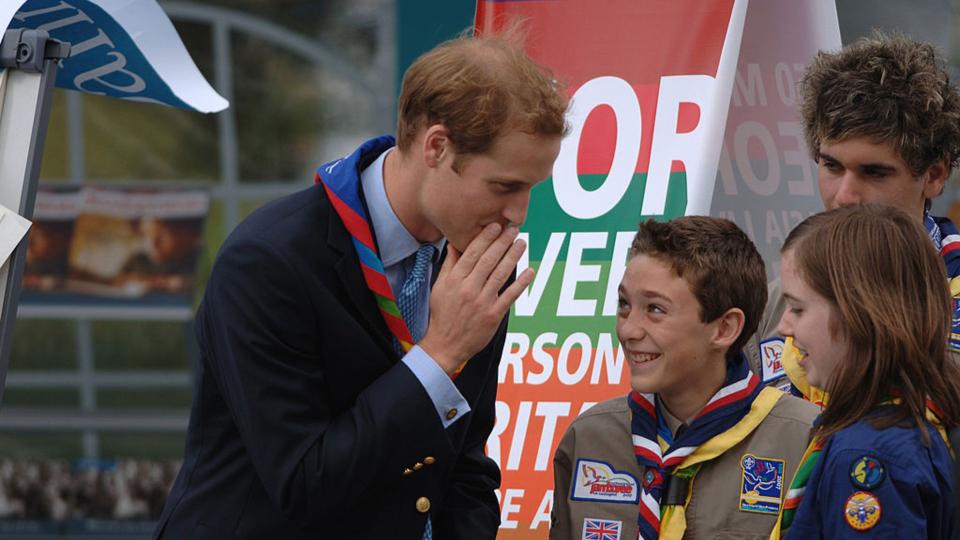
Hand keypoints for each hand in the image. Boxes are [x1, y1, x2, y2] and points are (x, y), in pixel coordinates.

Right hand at [419, 223, 534, 373]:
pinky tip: (530, 271)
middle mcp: (469, 289)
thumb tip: (454, 244)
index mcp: (455, 280)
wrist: (445, 345)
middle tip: (513, 229)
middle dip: (502, 243)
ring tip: (522, 244)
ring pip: (501, 274)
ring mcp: (482, 302)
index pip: (472, 254)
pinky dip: (521, 283)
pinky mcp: (493, 315)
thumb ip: (449, 265)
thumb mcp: (439, 287)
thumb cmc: (442, 314)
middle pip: (489, 261)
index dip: (485, 238)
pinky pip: (510, 296)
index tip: (496, 226)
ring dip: (513, 257)